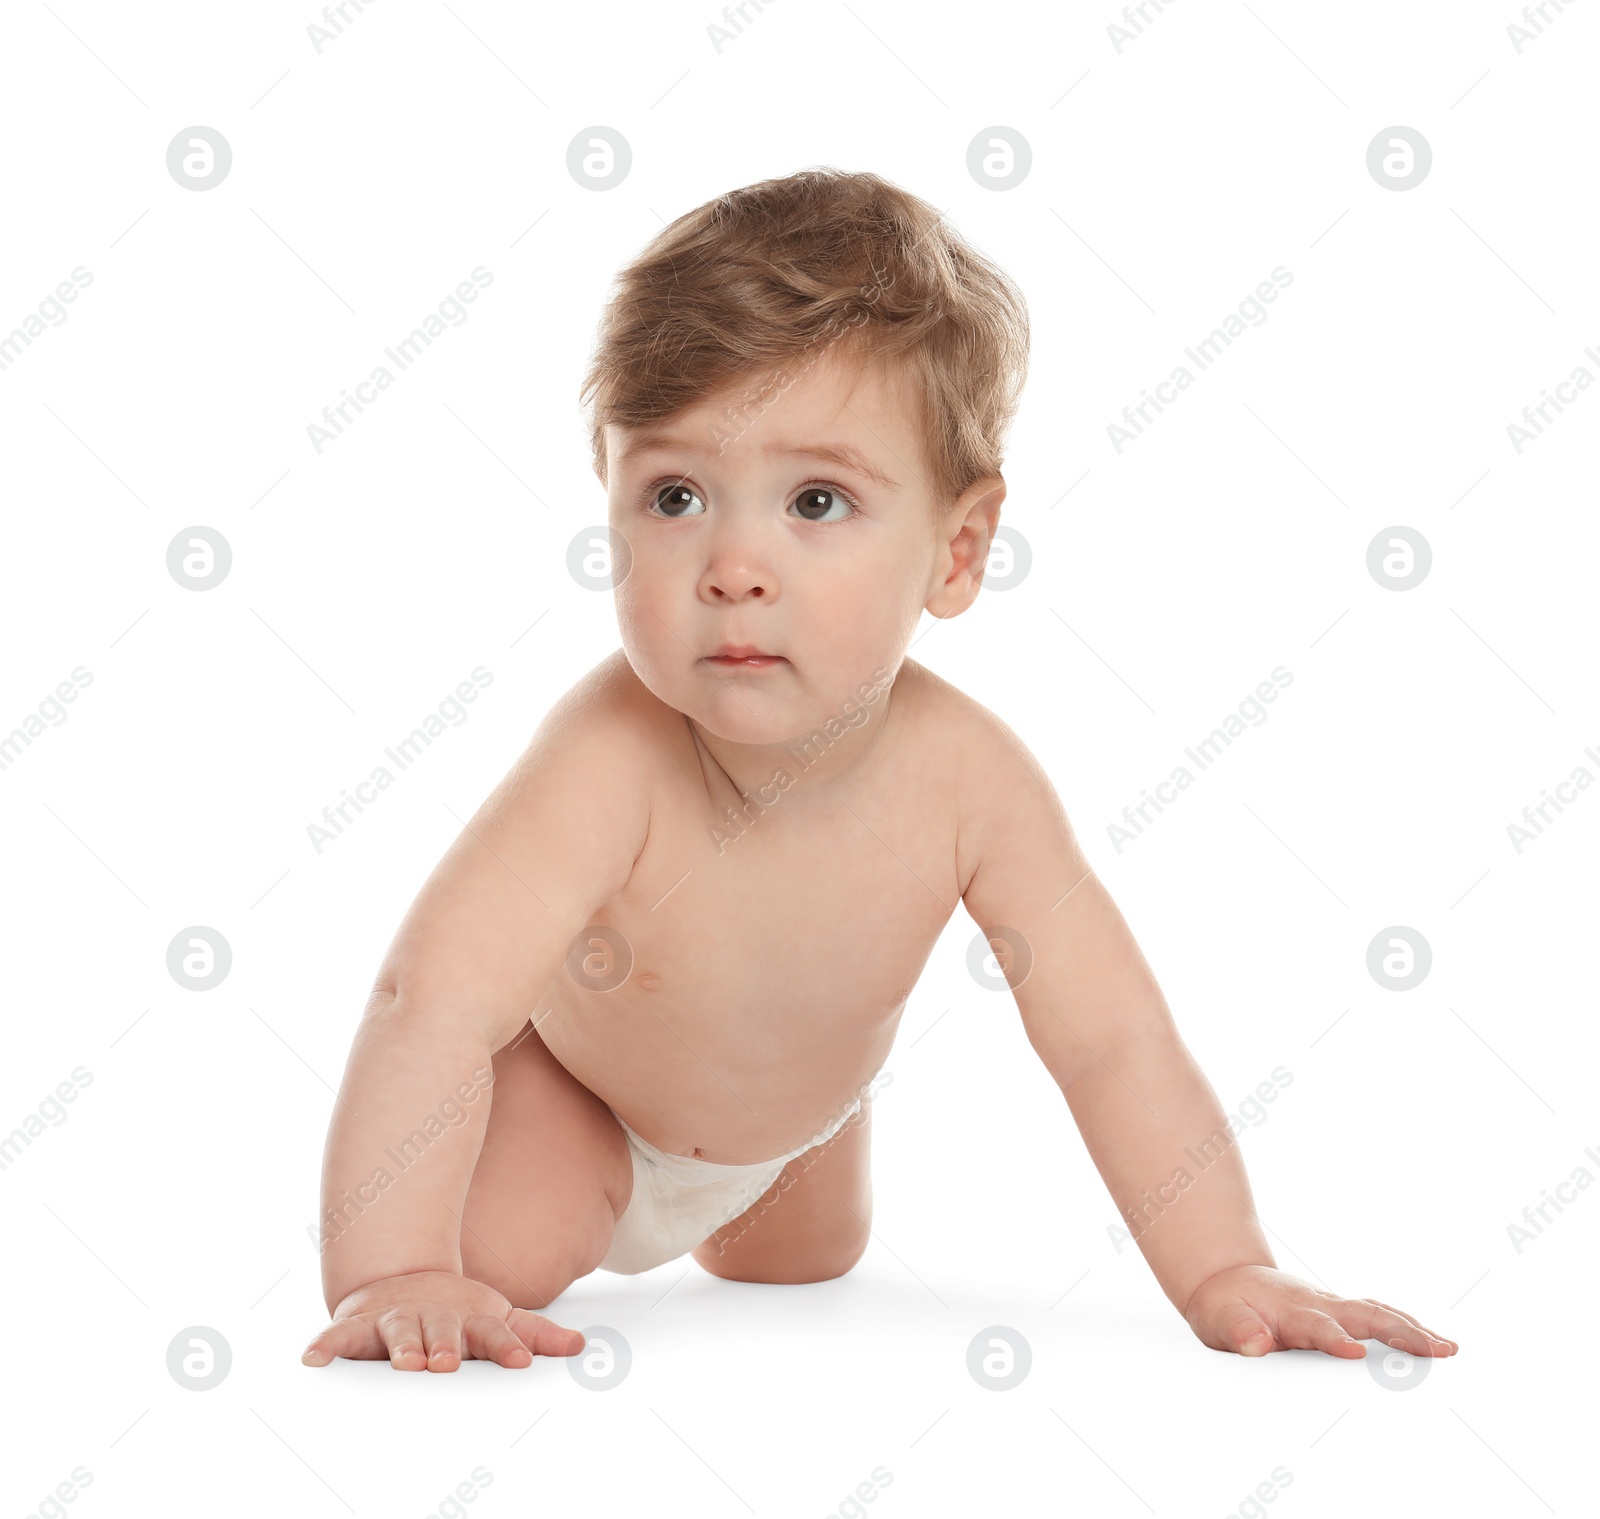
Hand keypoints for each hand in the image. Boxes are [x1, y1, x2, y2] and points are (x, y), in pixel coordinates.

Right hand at [301, 1270, 585, 1371]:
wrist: (405, 1283)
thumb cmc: (457, 1315)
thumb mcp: (496, 1320)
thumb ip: (534, 1335)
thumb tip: (581, 1346)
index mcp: (469, 1321)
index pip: (493, 1334)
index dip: (507, 1347)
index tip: (520, 1364)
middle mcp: (432, 1319)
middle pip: (441, 1332)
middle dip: (444, 1347)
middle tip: (446, 1363)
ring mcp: (396, 1320)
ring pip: (397, 1333)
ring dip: (400, 1346)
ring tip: (403, 1362)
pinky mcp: (358, 1326)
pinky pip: (338, 1338)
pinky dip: (325, 1346)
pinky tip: (312, 1360)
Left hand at [1182, 1264, 1458, 1359]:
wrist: (1228, 1279)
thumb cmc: (1226, 1305)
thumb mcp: (1220, 1319)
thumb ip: (1239, 1331)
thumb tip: (1256, 1345)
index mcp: (1291, 1311)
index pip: (1318, 1327)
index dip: (1335, 1339)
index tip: (1355, 1353)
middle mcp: (1319, 1305)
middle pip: (1364, 1315)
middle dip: (1400, 1332)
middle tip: (1437, 1351)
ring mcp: (1333, 1306)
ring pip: (1379, 1313)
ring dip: (1413, 1329)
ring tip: (1449, 1350)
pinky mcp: (1341, 1312)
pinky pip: (1378, 1315)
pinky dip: (1406, 1326)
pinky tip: (1432, 1343)